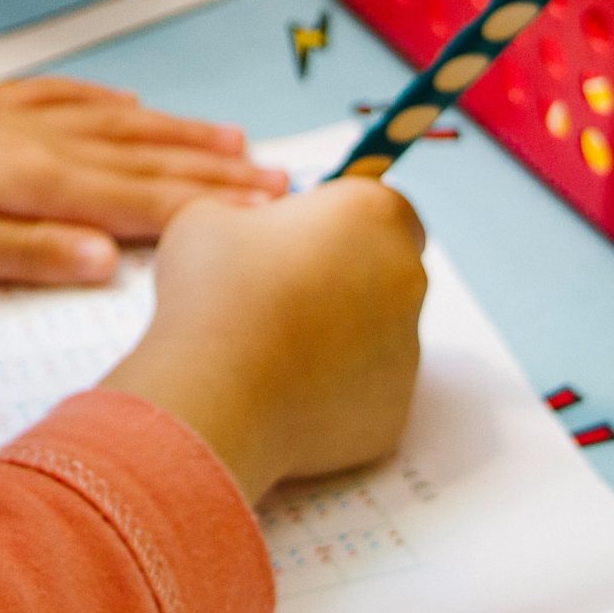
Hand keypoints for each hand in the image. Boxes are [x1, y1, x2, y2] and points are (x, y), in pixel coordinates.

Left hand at [0, 56, 286, 283]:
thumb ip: (36, 255)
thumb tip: (114, 262)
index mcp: (46, 183)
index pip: (149, 200)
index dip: (215, 209)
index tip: (276, 215)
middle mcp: (49, 142)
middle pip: (151, 158)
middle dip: (220, 170)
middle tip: (285, 181)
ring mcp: (24, 118)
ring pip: (123, 124)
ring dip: (182, 134)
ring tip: (236, 141)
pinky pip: (73, 98)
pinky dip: (113, 103)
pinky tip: (132, 104)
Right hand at [102, 180, 426, 499]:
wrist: (212, 398)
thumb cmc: (213, 295)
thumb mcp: (206, 216)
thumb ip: (248, 208)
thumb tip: (256, 225)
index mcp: (371, 215)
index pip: (383, 204)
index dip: (342, 218)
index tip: (303, 235)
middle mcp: (406, 277)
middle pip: (386, 267)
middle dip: (344, 274)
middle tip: (282, 290)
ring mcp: (407, 348)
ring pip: (380, 330)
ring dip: (341, 332)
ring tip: (274, 345)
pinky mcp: (395, 408)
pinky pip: (370, 387)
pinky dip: (337, 385)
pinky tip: (286, 386)